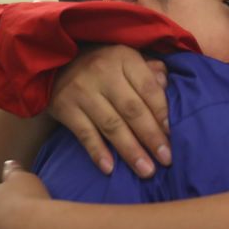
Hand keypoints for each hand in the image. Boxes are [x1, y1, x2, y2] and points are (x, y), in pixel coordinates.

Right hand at [48, 45, 170, 177]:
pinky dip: (97, 152)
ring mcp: (83, 91)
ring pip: (111, 125)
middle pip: (132, 109)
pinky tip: (110, 169)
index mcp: (124, 58)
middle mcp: (103, 73)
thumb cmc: (102, 63)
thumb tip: (166, 84)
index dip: (162, 112)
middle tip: (166, 159)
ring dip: (130, 151)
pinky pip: (84, 134)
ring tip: (146, 170)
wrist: (56, 61)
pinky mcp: (65, 107)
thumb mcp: (126, 58)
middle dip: (151, 137)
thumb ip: (148, 70)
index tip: (173, 134)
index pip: (148, 87)